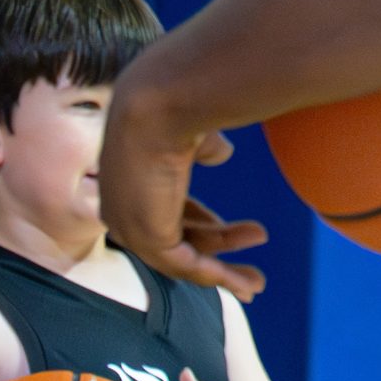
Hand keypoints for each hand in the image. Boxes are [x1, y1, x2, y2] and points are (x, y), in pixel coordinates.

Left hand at [98, 87, 268, 301]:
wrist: (160, 98)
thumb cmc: (174, 101)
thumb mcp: (193, 131)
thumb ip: (204, 148)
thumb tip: (222, 153)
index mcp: (129, 180)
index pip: (165, 212)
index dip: (201, 224)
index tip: (231, 229)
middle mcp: (123, 207)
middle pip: (174, 240)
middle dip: (216, 250)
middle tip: (250, 265)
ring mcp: (131, 225)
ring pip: (182, 260)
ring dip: (223, 272)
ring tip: (257, 282)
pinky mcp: (147, 236)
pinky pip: (185, 266)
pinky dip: (216, 277)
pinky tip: (241, 282)